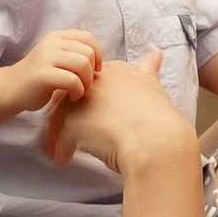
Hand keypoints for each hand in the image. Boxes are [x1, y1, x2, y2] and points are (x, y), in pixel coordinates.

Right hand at [6, 29, 100, 116]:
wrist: (11, 89)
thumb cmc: (40, 77)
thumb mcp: (56, 58)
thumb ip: (74, 53)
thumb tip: (100, 59)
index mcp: (56, 37)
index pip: (88, 37)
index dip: (98, 54)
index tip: (95, 69)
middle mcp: (51, 44)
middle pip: (88, 53)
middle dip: (91, 72)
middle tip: (84, 84)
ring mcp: (45, 58)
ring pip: (82, 64)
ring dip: (86, 82)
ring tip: (78, 90)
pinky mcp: (43, 75)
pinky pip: (72, 81)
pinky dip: (78, 91)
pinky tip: (71, 96)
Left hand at [42, 51, 192, 171]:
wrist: (157, 143)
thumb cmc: (159, 121)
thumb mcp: (155, 88)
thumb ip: (148, 72)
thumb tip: (155, 55)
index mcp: (114, 71)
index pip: (89, 84)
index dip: (89, 104)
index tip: (92, 118)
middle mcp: (94, 82)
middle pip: (70, 98)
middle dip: (68, 118)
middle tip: (71, 135)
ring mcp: (81, 102)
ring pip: (60, 118)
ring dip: (57, 135)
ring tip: (63, 151)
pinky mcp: (73, 125)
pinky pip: (60, 140)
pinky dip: (61, 152)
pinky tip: (65, 161)